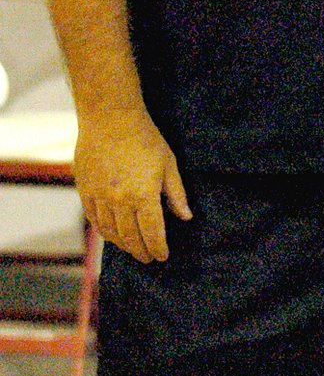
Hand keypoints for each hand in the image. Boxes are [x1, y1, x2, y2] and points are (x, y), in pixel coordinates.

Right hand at [73, 107, 191, 262]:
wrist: (110, 118)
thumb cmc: (145, 138)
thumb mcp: (168, 163)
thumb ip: (176, 193)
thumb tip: (186, 217)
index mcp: (143, 196)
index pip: (152, 233)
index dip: (158, 248)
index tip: (163, 256)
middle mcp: (120, 201)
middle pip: (131, 238)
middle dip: (141, 251)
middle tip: (148, 257)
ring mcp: (100, 197)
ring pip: (110, 233)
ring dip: (123, 245)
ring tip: (132, 248)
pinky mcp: (85, 191)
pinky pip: (94, 220)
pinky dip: (104, 231)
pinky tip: (112, 234)